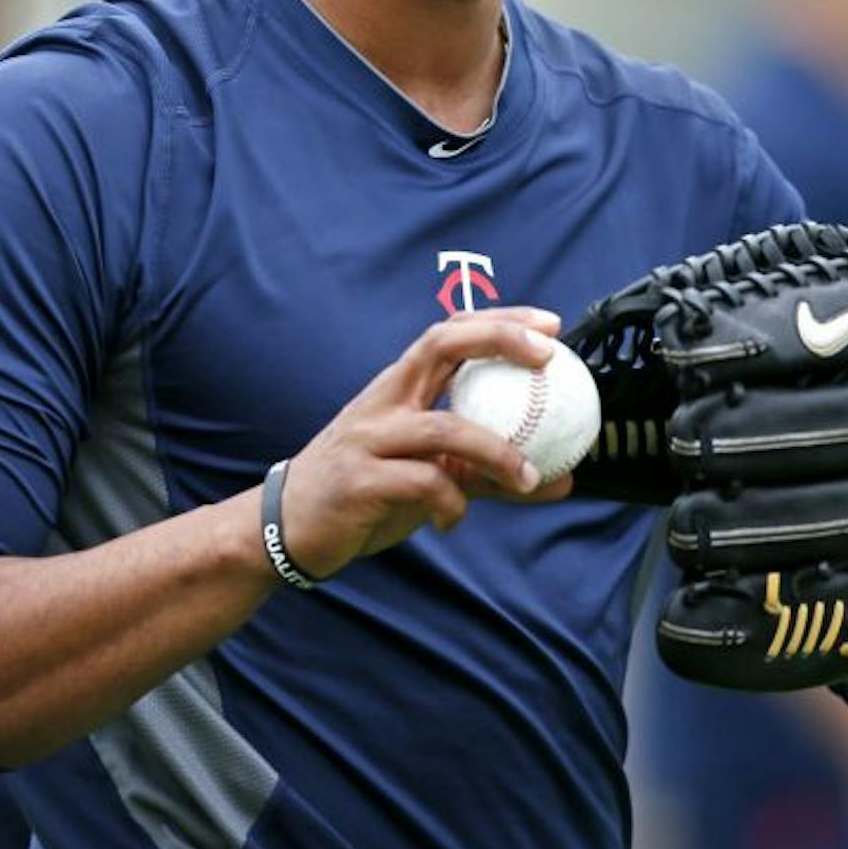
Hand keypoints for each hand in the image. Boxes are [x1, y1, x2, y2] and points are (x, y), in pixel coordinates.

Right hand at [278, 307, 572, 579]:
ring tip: (530, 477)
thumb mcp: (427, 475)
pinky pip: (423, 483)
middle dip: (497, 339)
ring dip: (497, 451)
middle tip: (546, 357)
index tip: (549, 327)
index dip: (499, 322)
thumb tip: (559, 477)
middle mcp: (384, 402)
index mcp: (397, 389)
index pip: (449, 334)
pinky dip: (451, 502)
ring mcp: (370, 438)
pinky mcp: (360, 481)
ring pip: (444, 427)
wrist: (288, 526)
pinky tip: (453, 519)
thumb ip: (487, 473)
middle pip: (440, 345)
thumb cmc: (364, 490)